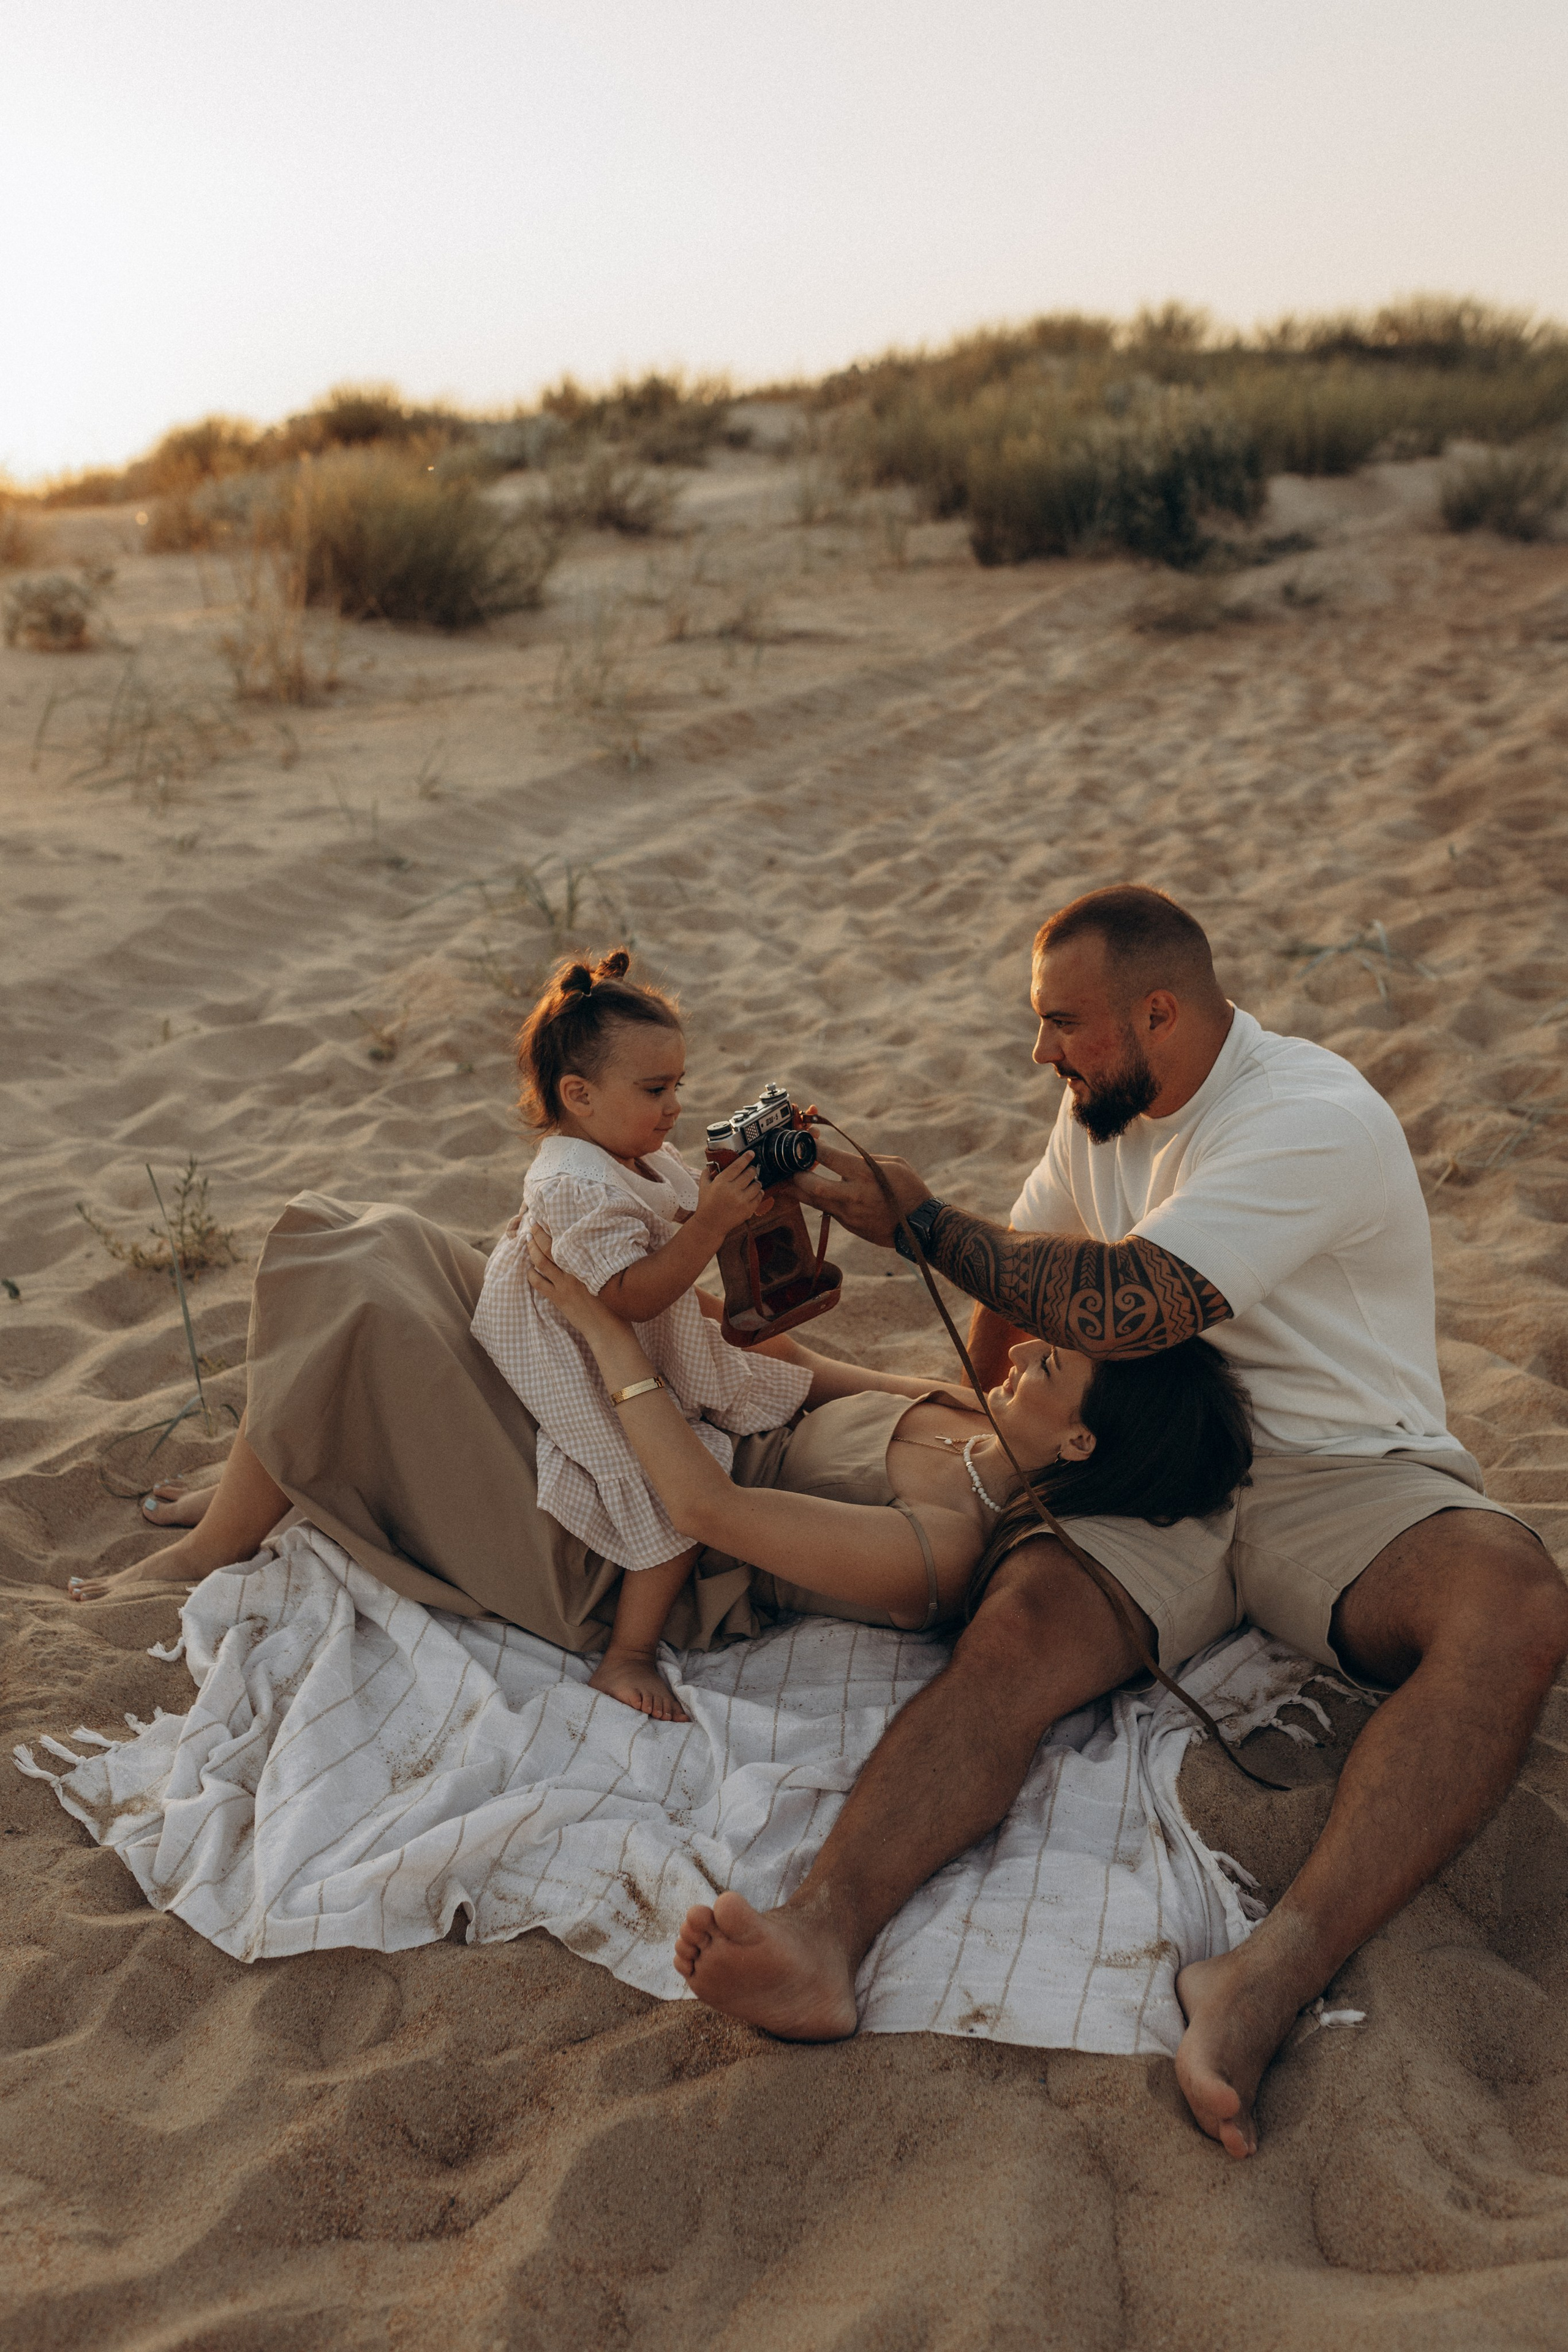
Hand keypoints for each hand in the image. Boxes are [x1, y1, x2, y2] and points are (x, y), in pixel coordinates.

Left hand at [526, 1225, 612, 1334]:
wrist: (607, 1328)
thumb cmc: (615, 1302)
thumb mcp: (611, 1275)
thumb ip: (599, 1260)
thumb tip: (594, 1245)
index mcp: (587, 1263)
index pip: (567, 1239)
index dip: (555, 1227)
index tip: (549, 1216)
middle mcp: (573, 1272)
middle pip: (550, 1247)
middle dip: (538, 1233)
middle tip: (532, 1222)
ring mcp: (563, 1285)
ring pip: (541, 1262)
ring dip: (532, 1249)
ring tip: (527, 1238)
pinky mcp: (557, 1298)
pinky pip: (538, 1283)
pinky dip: (531, 1273)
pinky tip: (529, 1268)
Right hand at [690, 1152, 765, 1239]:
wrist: (710, 1225)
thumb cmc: (706, 1204)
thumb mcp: (703, 1186)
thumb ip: (707, 1173)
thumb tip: (711, 1164)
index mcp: (721, 1182)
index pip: (738, 1165)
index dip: (746, 1158)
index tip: (751, 1153)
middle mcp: (732, 1190)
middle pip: (750, 1173)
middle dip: (752, 1170)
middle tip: (750, 1171)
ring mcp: (742, 1200)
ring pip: (757, 1184)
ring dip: (756, 1182)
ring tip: (752, 1182)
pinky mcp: (748, 1210)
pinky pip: (759, 1197)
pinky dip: (759, 1193)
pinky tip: (755, 1192)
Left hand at [787, 1143, 930, 1248]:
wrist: (920, 1226)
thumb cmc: (910, 1189)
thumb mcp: (894, 1164)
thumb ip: (865, 1158)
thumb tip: (843, 1155)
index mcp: (866, 1175)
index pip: (829, 1157)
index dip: (813, 1147)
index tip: (807, 1140)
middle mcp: (853, 1195)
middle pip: (812, 1186)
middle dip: (797, 1174)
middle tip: (792, 1165)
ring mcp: (848, 1214)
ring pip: (812, 1201)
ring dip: (798, 1189)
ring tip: (788, 1180)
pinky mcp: (848, 1226)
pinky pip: (826, 1210)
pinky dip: (817, 1199)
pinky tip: (814, 1191)